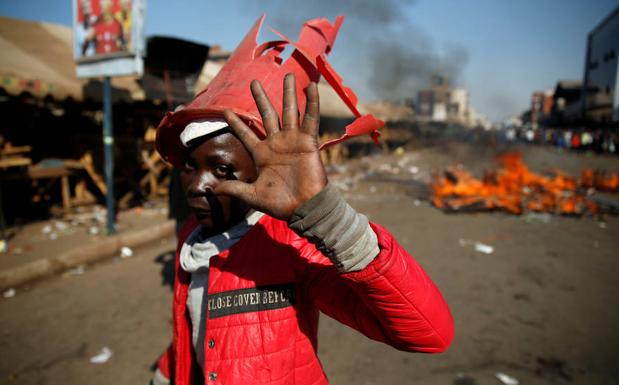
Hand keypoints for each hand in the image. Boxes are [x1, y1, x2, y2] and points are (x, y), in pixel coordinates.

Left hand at [215, 73, 327, 220]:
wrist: (305, 207)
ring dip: (289, 93)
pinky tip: (311, 87)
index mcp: (262, 154)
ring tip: (289, 75)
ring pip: (290, 111)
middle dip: (261, 98)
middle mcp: (276, 143)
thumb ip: (234, 189)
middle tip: (253, 81)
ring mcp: (293, 140)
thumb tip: (213, 189)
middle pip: (267, 114)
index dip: (236, 123)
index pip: (246, 134)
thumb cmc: (281, 203)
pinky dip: (312, 103)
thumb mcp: (252, 196)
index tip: (225, 110)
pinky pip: (310, 118)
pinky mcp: (308, 141)